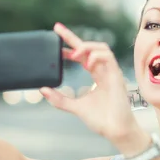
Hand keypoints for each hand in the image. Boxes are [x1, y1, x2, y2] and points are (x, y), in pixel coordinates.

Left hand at [40, 23, 142, 144]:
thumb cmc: (101, 120)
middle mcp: (104, 71)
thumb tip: (43, 89)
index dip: (70, 47)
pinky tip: (86, 64)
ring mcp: (111, 73)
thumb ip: (60, 99)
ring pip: (102, 48)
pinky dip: (96, 57)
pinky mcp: (117, 76)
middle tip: (57, 29)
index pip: (83, 56)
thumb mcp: (75, 107)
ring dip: (86, 46)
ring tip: (73, 53)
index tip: (55, 44)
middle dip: (73, 37)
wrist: (115, 131)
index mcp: (97, 76)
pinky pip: (108, 57)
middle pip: (90, 47)